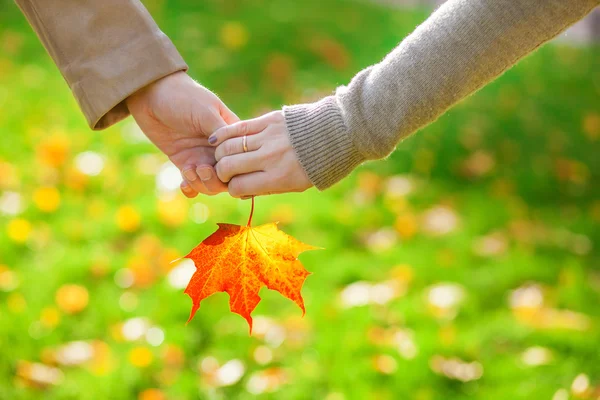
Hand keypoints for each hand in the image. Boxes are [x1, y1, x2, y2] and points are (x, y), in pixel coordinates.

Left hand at [126, 71, 236, 196]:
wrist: (151, 93)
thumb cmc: (183, 96)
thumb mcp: (206, 112)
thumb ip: (222, 134)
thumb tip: (240, 155)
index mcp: (232, 135)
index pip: (242, 159)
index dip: (236, 169)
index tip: (220, 166)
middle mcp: (220, 149)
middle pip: (228, 176)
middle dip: (216, 179)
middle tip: (201, 168)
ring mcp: (202, 156)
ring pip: (211, 183)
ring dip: (201, 183)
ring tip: (188, 170)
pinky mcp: (185, 161)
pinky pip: (193, 183)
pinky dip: (190, 188)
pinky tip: (183, 182)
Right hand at [209, 111, 312, 196]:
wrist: (334, 135)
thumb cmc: (313, 165)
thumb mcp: (294, 185)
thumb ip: (267, 188)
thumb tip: (239, 191)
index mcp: (277, 179)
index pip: (239, 187)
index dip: (231, 188)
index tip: (233, 186)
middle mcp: (270, 159)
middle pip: (229, 166)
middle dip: (221, 172)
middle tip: (223, 171)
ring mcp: (268, 138)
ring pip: (229, 147)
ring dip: (220, 154)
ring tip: (221, 156)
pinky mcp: (268, 121)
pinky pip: (238, 128)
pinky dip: (223, 135)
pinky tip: (216, 140)